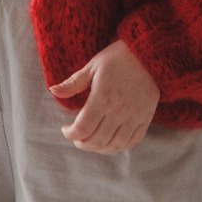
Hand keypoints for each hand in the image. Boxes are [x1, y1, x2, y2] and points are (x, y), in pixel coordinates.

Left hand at [49, 38, 160, 152]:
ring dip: (99, 148)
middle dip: (82, 143)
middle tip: (77, 138)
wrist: (148, 52)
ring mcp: (134, 116)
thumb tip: (53, 90)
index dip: (70, 134)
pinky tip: (110, 142)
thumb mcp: (92, 66)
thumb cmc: (117, 57)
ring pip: (114, 145)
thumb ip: (73, 83)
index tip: (66, 130)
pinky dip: (119, 146)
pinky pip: (132, 141)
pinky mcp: (145, 118)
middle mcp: (118, 110)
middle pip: (96, 140)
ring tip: (91, 141)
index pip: (83, 128)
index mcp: (102, 97)